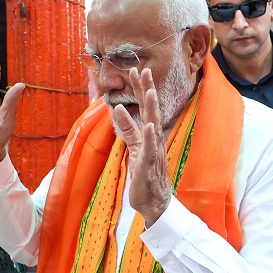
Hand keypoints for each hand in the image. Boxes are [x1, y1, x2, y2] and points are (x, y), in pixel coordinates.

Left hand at [112, 68, 171, 225]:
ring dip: (152, 109)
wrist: (154, 202)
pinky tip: (150, 126)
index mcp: (149, 134)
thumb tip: (118, 108)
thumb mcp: (133, 148)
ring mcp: (153, 151)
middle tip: (144, 70)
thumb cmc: (145, 175)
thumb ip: (127, 129)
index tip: (136, 70)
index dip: (140, 89)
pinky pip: (150, 150)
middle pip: (151, 110)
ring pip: (153, 126)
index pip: (145, 107)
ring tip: (150, 92)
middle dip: (147, 90)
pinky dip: (150, 138)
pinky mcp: (149, 166)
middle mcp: (154, 139)